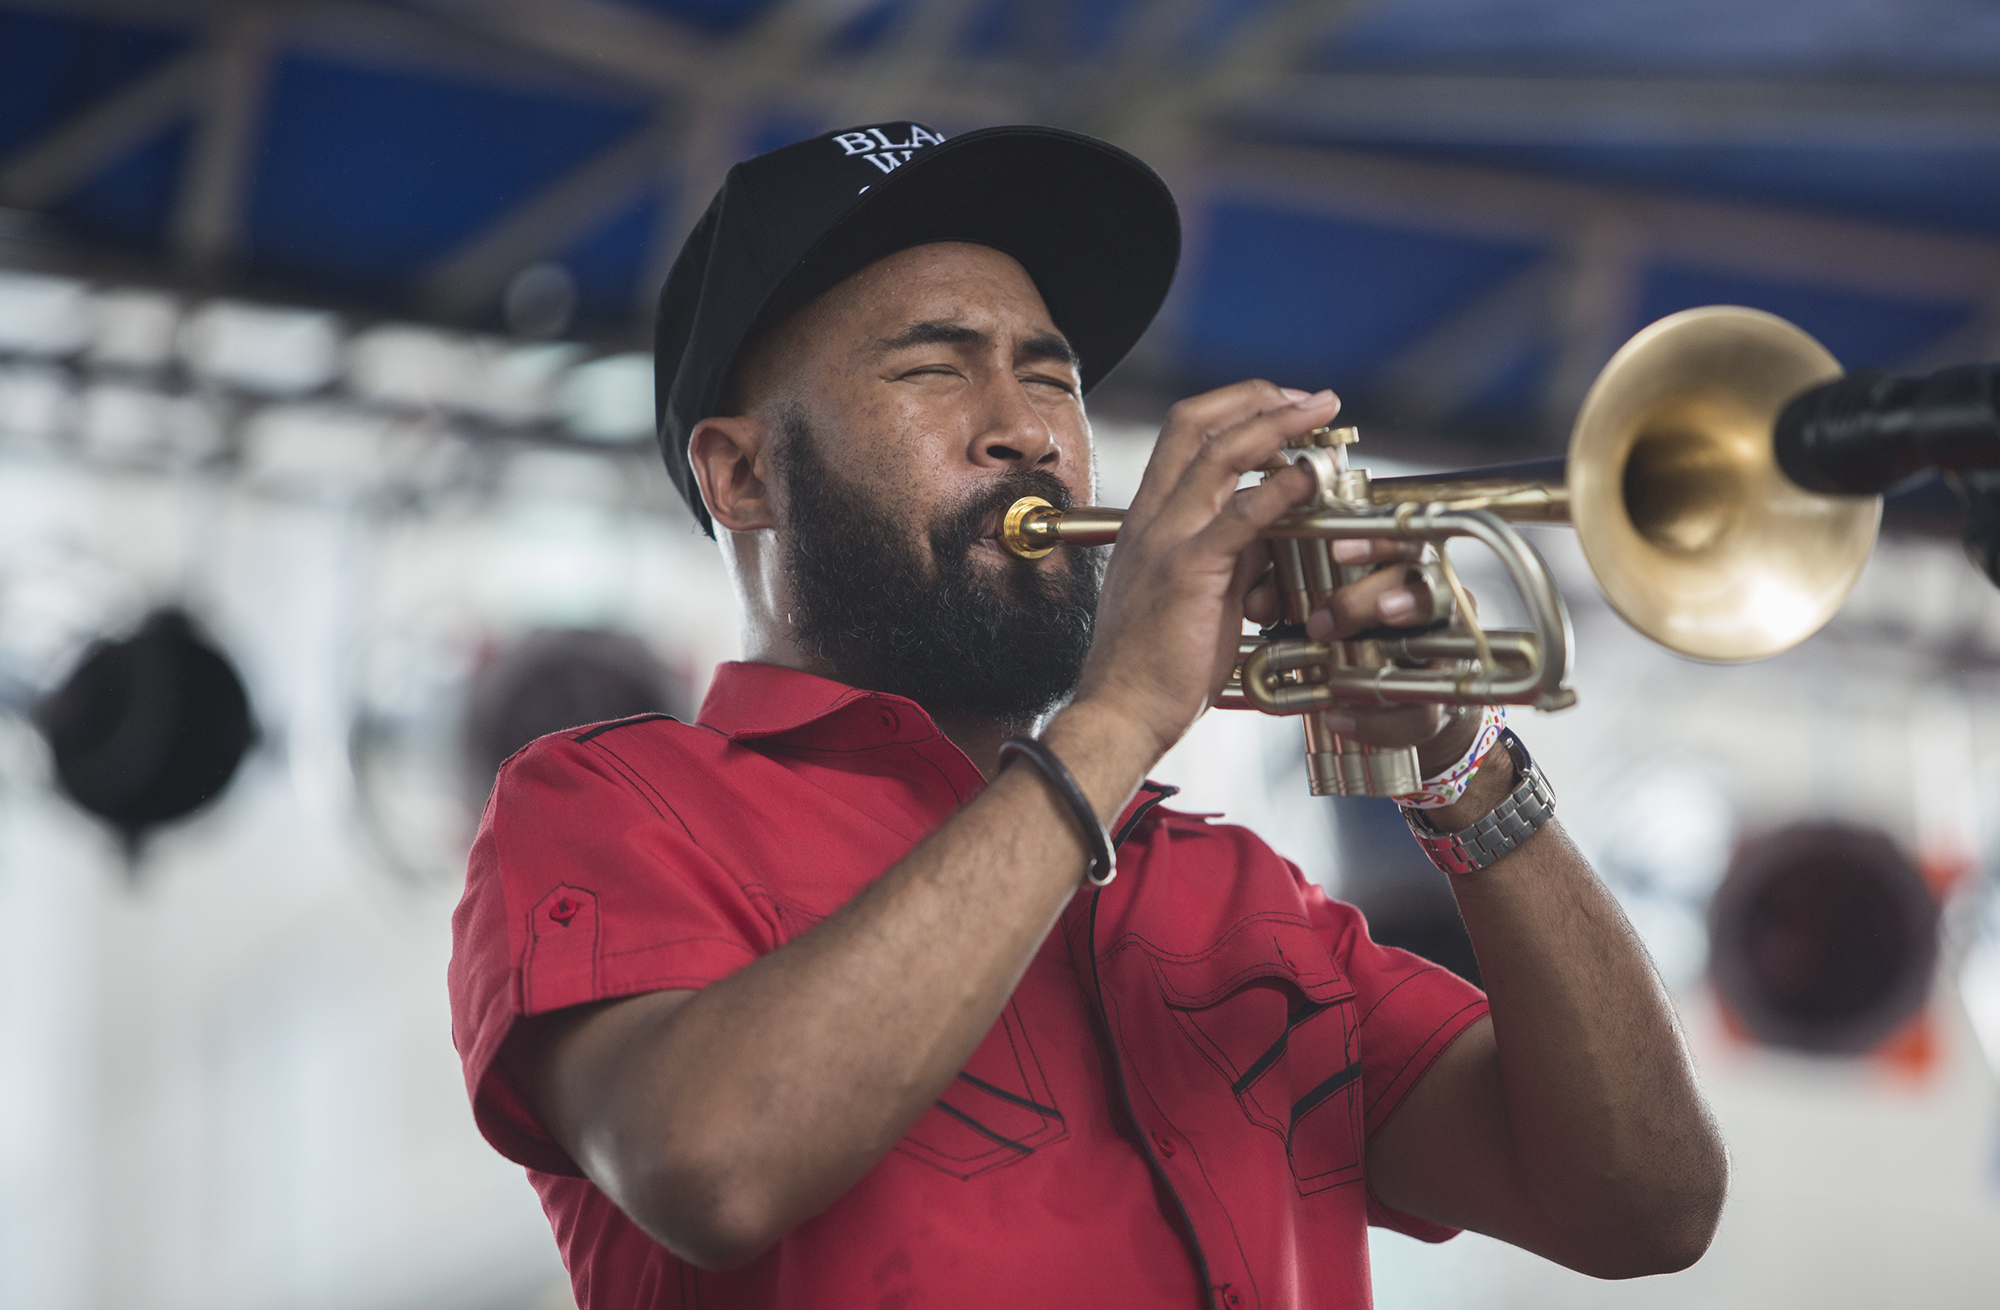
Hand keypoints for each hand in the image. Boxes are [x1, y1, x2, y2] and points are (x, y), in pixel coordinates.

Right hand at [1066, 380, 1336, 765]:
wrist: (1119, 713)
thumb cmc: (1154, 666)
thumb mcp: (1200, 594)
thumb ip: (1232, 555)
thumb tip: (1275, 534)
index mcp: (1150, 520)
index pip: (1185, 434)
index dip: (1238, 408)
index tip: (1285, 408)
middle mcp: (1153, 518)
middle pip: (1197, 423)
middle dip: (1260, 398)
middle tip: (1311, 400)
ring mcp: (1168, 541)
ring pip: (1219, 453)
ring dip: (1279, 426)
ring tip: (1323, 418)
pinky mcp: (1189, 572)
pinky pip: (1239, 516)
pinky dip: (1281, 488)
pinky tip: (1311, 477)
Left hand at [1243, 537, 1479, 769]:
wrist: (1404, 702)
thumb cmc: (1362, 641)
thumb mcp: (1329, 611)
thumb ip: (1292, 597)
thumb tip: (1258, 601)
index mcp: (1409, 571)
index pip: (1404, 544)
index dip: (1376, 544)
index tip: (1337, 552)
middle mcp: (1438, 606)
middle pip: (1421, 589)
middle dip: (1369, 602)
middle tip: (1322, 623)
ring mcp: (1447, 655)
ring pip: (1436, 648)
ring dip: (1382, 669)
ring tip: (1344, 670)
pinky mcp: (1442, 705)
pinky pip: (1418, 715)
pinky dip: (1374, 721)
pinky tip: (1337, 719)